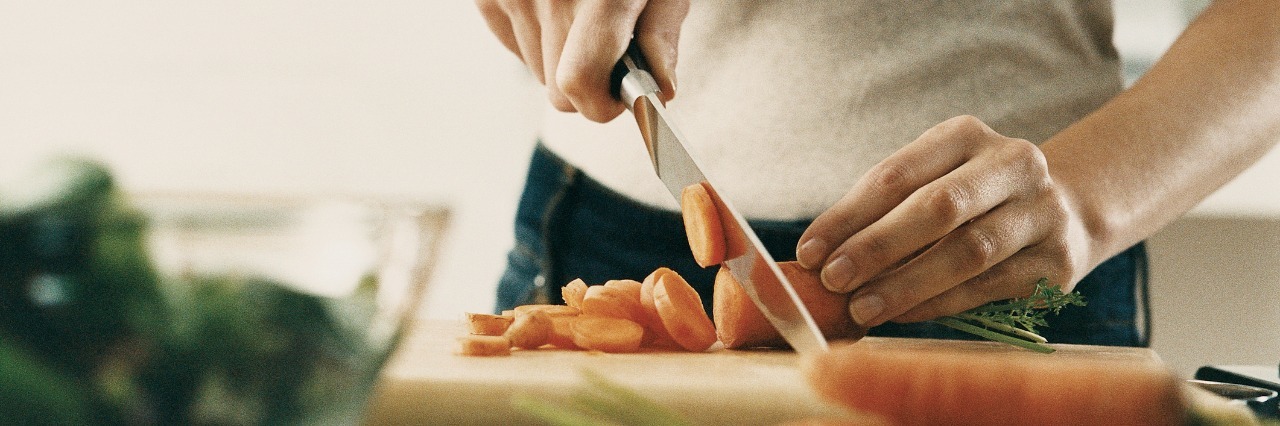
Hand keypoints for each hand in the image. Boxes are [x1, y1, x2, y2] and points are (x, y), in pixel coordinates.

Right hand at [474, 0, 688, 121]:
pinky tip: (557, 6)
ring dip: (563, 58)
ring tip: (584, 14)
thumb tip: (660, 89)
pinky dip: (538, 39)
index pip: (579, 84)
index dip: (602, 104)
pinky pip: (515, 47)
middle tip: (612, 48)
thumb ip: (662, 33)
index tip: (620, 97)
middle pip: (559, 91)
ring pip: (537, 73)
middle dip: (590, 83)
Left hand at [795, 115, 1095, 326]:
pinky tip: (902, 315)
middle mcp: (1012, 164)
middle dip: (878, 247)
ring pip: (967, 251)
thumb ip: (881, 209)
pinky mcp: (1057, 261)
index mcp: (966, 135)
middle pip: (938, 207)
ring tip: (862, 307)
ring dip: (907, 284)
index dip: (847, 215)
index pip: (897, 174)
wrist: (1064, 213)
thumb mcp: (931, 181)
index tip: (809, 252)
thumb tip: (819, 256)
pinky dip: (938, 303)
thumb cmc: (970, 200)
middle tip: (833, 280)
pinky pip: (987, 287)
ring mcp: (1042, 212)